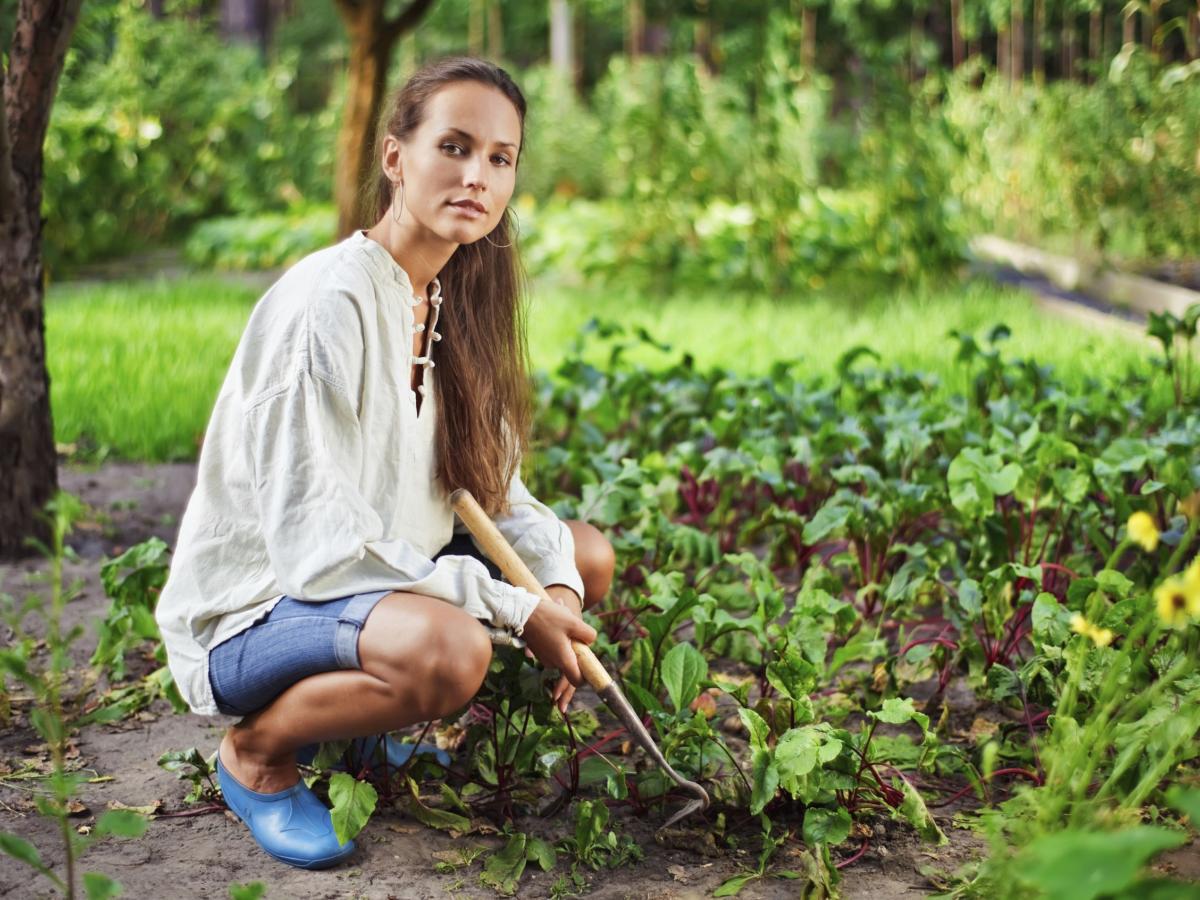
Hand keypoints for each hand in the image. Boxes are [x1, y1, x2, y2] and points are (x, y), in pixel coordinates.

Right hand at [544, 585, 583, 711]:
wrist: (521, 611)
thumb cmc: (548, 617)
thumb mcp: (574, 623)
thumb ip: (588, 635)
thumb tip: (590, 642)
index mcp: (563, 660)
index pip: (577, 681)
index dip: (585, 676)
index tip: (588, 662)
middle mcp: (552, 663)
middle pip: (570, 663)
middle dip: (576, 648)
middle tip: (576, 629)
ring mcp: (544, 657)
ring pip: (562, 652)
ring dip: (566, 638)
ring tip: (564, 616)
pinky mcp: (538, 650)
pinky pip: (553, 646)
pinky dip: (557, 635)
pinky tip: (556, 615)